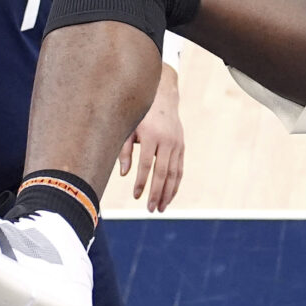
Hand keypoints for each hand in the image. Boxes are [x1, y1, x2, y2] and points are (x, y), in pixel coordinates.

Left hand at [120, 98, 186, 212]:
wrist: (163, 96)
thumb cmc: (140, 114)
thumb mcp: (129, 128)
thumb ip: (125, 150)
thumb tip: (124, 174)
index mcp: (152, 135)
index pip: (146, 164)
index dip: (141, 182)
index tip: (136, 196)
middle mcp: (167, 141)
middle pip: (163, 172)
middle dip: (157, 192)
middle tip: (151, 209)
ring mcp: (177, 144)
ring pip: (174, 173)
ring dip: (169, 192)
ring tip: (161, 208)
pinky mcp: (182, 147)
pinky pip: (180, 169)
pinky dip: (175, 184)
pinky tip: (170, 196)